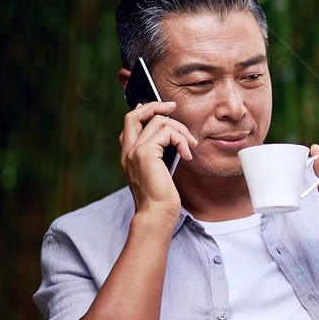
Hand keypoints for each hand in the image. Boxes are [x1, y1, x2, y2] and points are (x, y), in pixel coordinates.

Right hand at [120, 101, 196, 216]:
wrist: (156, 214)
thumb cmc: (161, 198)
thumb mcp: (160, 171)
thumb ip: (160, 154)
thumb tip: (172, 137)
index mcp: (128, 155)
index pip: (130, 123)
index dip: (144, 111)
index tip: (163, 108)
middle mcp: (127, 151)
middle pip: (134, 114)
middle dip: (155, 105)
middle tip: (173, 106)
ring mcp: (134, 151)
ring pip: (158, 121)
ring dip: (180, 129)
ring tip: (190, 144)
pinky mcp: (145, 154)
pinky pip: (167, 133)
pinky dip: (182, 140)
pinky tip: (187, 154)